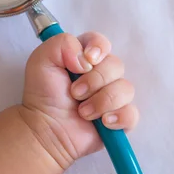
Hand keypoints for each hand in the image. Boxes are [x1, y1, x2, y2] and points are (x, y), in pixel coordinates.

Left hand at [20, 32, 138, 168]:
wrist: (45, 130)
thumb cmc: (43, 95)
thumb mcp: (41, 60)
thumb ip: (62, 44)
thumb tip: (88, 59)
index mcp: (85, 57)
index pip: (102, 43)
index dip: (99, 48)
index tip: (87, 61)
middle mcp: (102, 74)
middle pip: (116, 65)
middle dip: (95, 81)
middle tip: (74, 94)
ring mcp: (113, 97)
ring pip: (125, 89)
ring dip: (102, 102)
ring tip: (83, 112)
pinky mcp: (119, 119)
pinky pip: (132, 113)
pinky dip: (118, 117)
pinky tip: (102, 123)